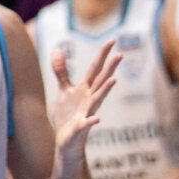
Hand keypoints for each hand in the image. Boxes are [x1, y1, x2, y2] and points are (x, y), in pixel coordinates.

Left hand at [50, 40, 120, 162]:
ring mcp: (87, 112)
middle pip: (101, 80)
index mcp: (85, 88)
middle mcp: (89, 98)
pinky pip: (86, 124)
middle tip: (121, 54)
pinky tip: (96, 119)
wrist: (66, 139)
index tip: (112, 40)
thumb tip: (57, 49)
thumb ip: (61, 71)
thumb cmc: (68, 114)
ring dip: (105, 90)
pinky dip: (91, 121)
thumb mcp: (64, 89)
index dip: (103, 54)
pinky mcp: (80, 127)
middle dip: (110, 68)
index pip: (96, 68)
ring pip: (98, 100)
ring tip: (113, 80)